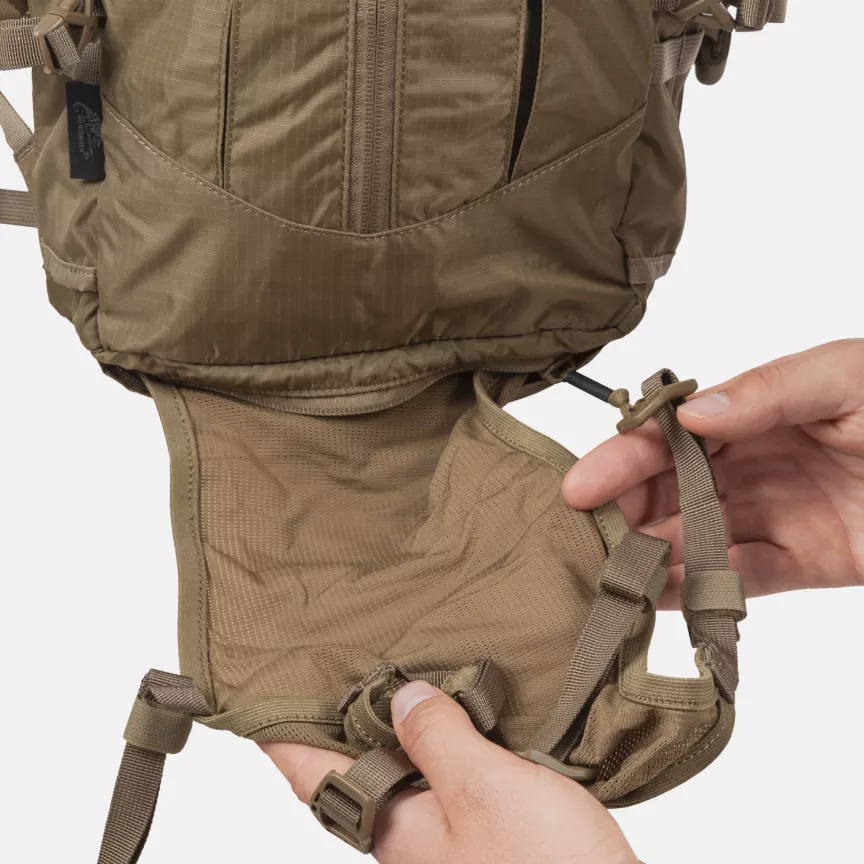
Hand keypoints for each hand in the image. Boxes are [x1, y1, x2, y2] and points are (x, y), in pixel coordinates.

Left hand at [261, 682, 636, 863]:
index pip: (320, 776)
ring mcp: (449, 836)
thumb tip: (401, 695)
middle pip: (358, 771)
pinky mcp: (485, 831)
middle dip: (338, 723)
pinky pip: (445, 777)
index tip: (255, 701)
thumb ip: (438, 739)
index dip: (283, 738)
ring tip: (390, 674)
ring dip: (394, 726)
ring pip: (404, 771)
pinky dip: (440, 739)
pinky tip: (458, 714)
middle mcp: (413, 835)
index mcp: (397, 828)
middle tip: (329, 667)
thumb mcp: (486, 788)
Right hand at [563, 340, 863, 606]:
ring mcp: (772, 517)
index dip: (619, 461)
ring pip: (695, 542)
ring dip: (652, 559)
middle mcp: (747, 466)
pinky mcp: (803, 563)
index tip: (577, 486)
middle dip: (621, 515)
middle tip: (580, 541)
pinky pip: (742, 581)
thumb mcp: (846, 376)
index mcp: (748, 414)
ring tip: (610, 577)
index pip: (666, 438)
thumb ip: (768, 390)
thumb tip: (692, 414)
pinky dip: (703, 591)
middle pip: (667, 494)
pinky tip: (664, 598)